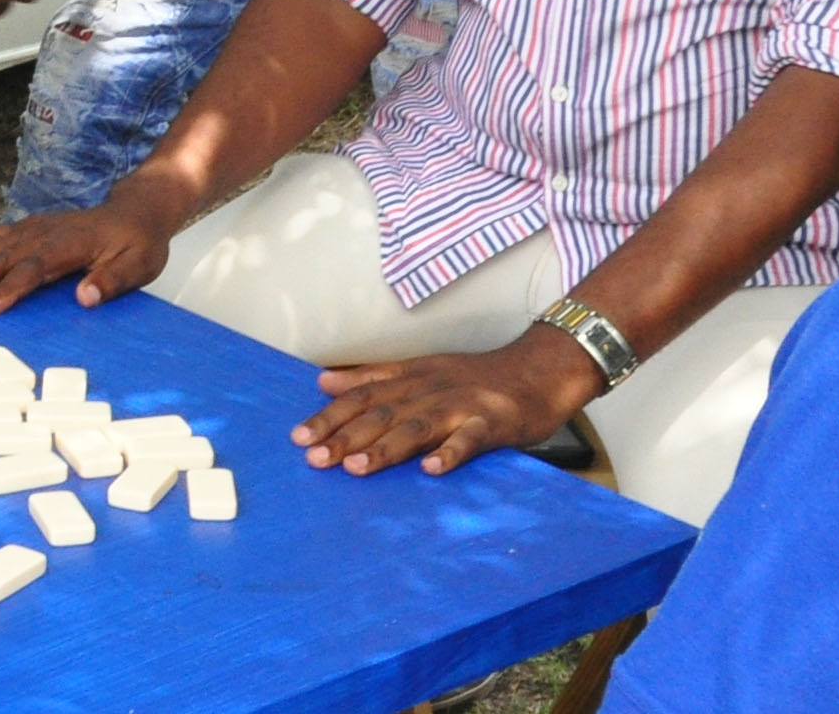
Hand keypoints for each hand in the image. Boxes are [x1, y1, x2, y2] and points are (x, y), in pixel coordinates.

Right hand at [0, 184, 182, 312]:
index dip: (8, 288)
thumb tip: (86, 297)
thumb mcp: (139, 264)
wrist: (134, 211)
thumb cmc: (137, 244)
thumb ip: (113, 280)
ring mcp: (30, 228)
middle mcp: (42, 233)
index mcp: (69, 244)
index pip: (33, 268)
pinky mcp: (23, 228)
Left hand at [292, 330, 605, 477]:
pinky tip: (431, 469)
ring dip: (386, 446)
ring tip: (356, 467)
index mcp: (412, 377)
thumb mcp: (421, 368)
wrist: (540, 369)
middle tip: (314, 458)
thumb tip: (323, 381)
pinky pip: (470, 439)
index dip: (330, 415)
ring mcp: (463, 405)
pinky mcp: (494, 422)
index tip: (298, 436)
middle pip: (382, 412)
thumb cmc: (478, 377)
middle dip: (345, 435)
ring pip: (418, 425)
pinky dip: (450, 452)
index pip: (362, 396)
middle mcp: (431, 389)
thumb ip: (374, 376)